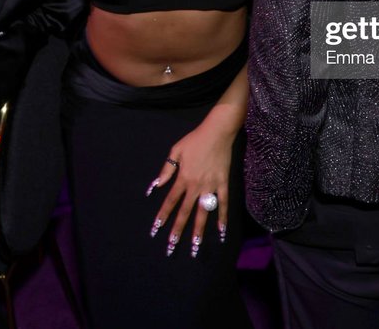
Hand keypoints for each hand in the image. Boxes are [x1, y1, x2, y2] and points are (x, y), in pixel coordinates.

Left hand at [146, 122, 236, 257]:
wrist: (217, 132)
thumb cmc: (195, 140)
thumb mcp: (176, 151)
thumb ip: (167, 169)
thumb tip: (156, 186)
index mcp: (183, 178)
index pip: (170, 201)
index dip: (162, 215)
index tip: (155, 229)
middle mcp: (196, 186)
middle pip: (185, 212)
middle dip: (177, 230)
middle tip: (171, 246)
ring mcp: (211, 186)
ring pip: (203, 212)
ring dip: (199, 230)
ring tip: (195, 246)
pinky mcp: (223, 184)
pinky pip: (223, 204)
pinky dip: (222, 217)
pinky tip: (221, 231)